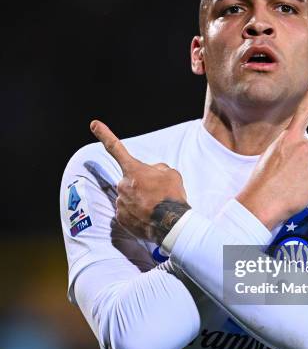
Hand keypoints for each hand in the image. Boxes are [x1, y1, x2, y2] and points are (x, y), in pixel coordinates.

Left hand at [90, 121, 190, 244]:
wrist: (172, 224)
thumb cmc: (172, 196)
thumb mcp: (171, 174)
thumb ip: (157, 169)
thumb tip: (151, 173)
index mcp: (133, 170)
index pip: (116, 148)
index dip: (104, 134)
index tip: (93, 124)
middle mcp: (122, 185)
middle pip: (129, 181)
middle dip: (140, 185)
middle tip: (156, 194)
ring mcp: (120, 203)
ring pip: (128, 197)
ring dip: (139, 200)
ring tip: (155, 208)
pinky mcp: (121, 219)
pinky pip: (127, 213)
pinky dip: (137, 214)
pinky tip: (148, 218)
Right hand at [236, 78, 307, 229]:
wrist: (261, 203)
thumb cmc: (261, 182)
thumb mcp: (269, 156)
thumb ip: (287, 149)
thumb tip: (299, 155)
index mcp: (287, 139)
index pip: (303, 112)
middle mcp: (303, 146)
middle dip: (302, 159)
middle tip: (286, 173)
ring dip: (304, 175)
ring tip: (288, 184)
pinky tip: (295, 191)